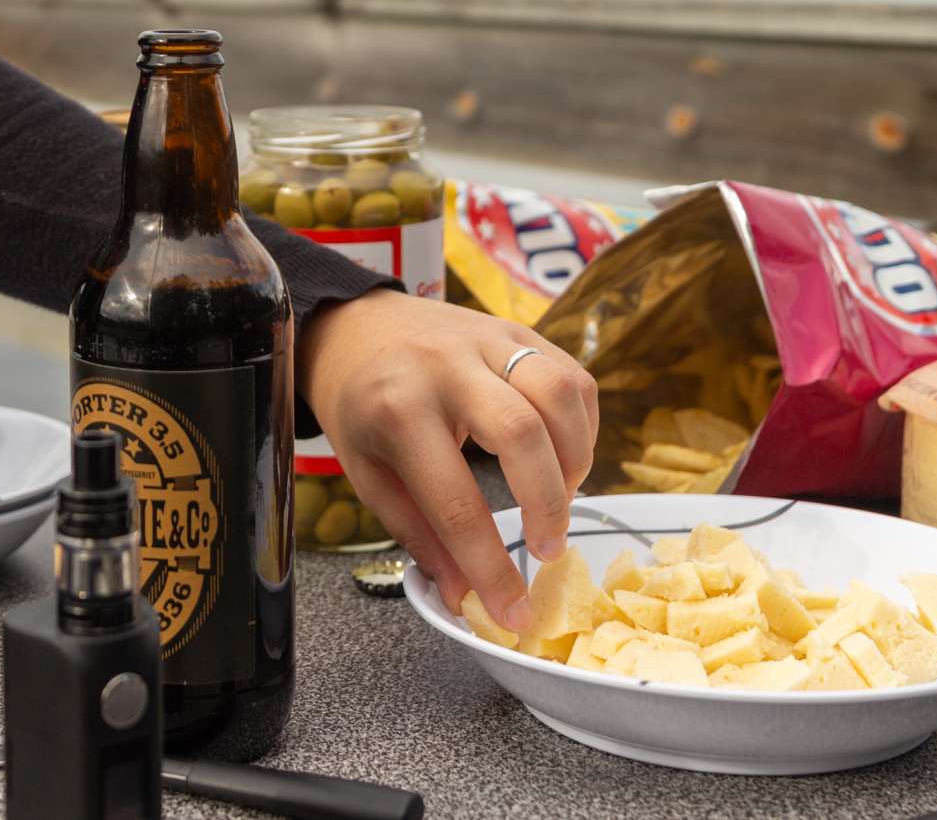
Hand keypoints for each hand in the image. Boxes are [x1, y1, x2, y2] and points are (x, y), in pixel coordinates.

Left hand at [296, 288, 594, 633]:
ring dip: (575, 460)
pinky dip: (582, 424)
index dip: (491, 567)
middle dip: (548, 505)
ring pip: (560, 394)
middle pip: (522, 434)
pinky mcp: (515, 329)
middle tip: (547, 548)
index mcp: (397, 411)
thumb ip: (421, 536)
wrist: (354, 327)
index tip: (515, 610)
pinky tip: (563, 456)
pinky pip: (571, 374)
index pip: (456, 504)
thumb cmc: (360, 406)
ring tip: (558, 498)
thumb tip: (464, 597)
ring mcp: (485, 339)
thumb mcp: (370, 475)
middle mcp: (445, 367)